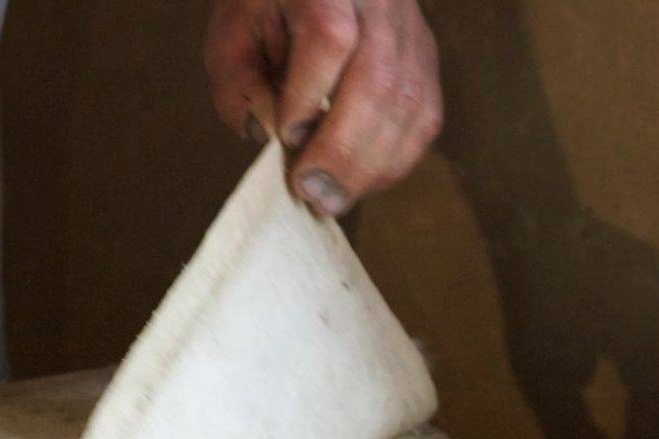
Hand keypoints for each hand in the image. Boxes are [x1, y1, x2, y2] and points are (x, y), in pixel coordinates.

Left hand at [205, 0, 441, 216]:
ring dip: (371, 164)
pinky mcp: (426, 58)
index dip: (310, 96)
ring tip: (332, 198)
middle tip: (312, 193)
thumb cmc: (268, 8)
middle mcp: (381, 3)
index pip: (330, 40)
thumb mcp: (232, 35)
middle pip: (378, 79)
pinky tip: (362, 181)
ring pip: (409, 103)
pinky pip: (426, 115)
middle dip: (344, 150)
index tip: (287, 139)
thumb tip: (267, 136)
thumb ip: (238, 84)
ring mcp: (411, 30)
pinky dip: (396, 158)